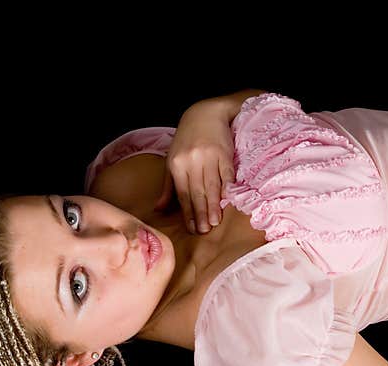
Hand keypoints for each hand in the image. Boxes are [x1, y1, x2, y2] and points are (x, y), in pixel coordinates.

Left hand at [154, 99, 235, 234]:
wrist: (205, 113)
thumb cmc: (187, 140)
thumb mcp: (172, 160)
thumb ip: (168, 186)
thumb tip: (160, 209)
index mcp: (177, 164)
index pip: (182, 193)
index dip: (187, 212)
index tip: (192, 228)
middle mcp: (192, 161)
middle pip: (197, 191)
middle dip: (200, 213)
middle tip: (204, 230)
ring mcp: (209, 157)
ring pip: (211, 185)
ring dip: (214, 205)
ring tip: (215, 221)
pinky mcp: (225, 153)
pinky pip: (226, 175)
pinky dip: (227, 188)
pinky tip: (228, 201)